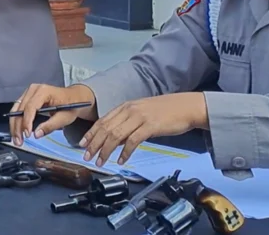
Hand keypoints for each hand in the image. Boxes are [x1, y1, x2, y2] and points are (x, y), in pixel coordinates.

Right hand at [10, 83, 96, 144]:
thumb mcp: (65, 117)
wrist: (73, 97)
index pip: (30, 107)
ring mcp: (29, 92)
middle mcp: (33, 89)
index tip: (27, 135)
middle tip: (19, 141)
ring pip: (16, 109)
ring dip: (15, 125)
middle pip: (20, 109)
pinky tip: (18, 131)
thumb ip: (50, 125)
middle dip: (17, 126)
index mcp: (44, 91)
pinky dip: (17, 121)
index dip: (27, 122)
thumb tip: (36, 134)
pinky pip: (18, 109)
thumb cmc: (71, 105)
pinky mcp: (27, 97)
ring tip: (16, 139)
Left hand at [78, 93, 207, 166]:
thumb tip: (115, 140)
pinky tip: (121, 160)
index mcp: (125, 106)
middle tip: (87, 156)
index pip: (102, 120)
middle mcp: (129, 110)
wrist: (186, 107)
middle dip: (94, 144)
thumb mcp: (142, 113)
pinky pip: (132, 141)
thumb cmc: (166, 111)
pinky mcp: (150, 126)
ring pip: (115, 135)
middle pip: (105, 129)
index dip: (91, 133)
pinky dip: (125, 152)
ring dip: (106, 151)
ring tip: (100, 162)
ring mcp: (139, 117)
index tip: (82, 144)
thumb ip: (127, 124)